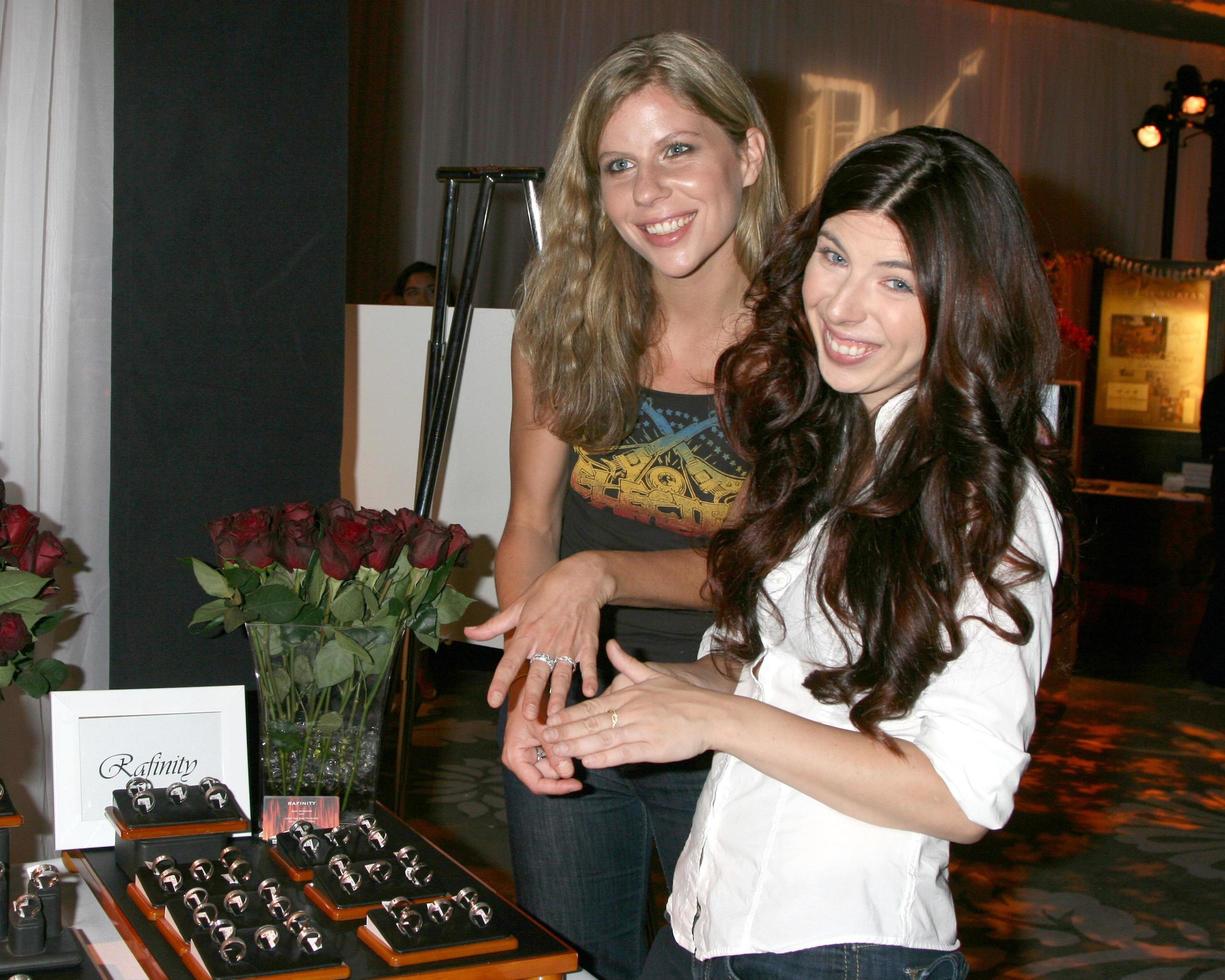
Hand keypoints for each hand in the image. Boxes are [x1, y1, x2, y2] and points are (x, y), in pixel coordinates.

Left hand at [467, 553, 607, 717]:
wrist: (581, 578)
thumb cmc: (548, 590)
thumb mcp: (518, 604)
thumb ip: (494, 624)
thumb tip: (469, 631)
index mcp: (527, 633)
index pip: (510, 661)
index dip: (500, 681)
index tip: (492, 700)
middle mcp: (546, 642)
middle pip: (538, 674)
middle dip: (534, 696)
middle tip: (529, 716)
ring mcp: (568, 644)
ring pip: (562, 675)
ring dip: (559, 695)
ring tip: (556, 714)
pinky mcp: (587, 644)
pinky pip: (587, 665)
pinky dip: (589, 678)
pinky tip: (589, 693)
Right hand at [501, 681, 581, 795]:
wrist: (526, 688)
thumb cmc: (530, 704)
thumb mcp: (543, 727)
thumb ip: (553, 751)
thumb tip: (568, 774)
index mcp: (515, 758)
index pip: (537, 784)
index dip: (558, 788)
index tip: (578, 785)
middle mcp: (519, 761)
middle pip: (546, 778)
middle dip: (563, 771)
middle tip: (581, 758)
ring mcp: (528, 756)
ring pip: (551, 769)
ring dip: (564, 761)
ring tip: (576, 745)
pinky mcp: (536, 750)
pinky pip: (552, 759)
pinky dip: (563, 754)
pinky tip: (573, 744)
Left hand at [542, 641, 722, 767]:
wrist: (710, 714)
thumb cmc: (681, 696)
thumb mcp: (652, 674)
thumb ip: (627, 663)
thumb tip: (610, 645)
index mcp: (627, 695)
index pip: (590, 707)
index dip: (567, 715)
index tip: (547, 721)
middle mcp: (630, 711)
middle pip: (590, 723)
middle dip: (564, 732)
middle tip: (541, 738)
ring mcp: (640, 730)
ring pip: (603, 738)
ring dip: (578, 745)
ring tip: (557, 751)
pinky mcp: (652, 748)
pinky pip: (625, 753)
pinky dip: (606, 757)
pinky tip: (589, 761)